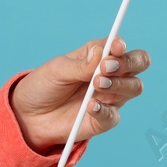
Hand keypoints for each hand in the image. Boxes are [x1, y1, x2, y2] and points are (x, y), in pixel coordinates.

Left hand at [10, 36, 150, 151]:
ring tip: (96, 85)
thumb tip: (102, 54)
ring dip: (119, 85)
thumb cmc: (43, 86)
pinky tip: (90, 106)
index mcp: (98, 56)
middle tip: (106, 68)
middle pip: (138, 64)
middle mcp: (109, 75)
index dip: (121, 46)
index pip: (120, 47)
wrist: (28, 116)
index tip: (114, 48)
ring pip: (134, 88)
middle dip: (128, 63)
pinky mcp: (103, 119)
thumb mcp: (57, 70)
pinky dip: (104, 110)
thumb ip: (81, 64)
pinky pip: (113, 115)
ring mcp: (109, 97)